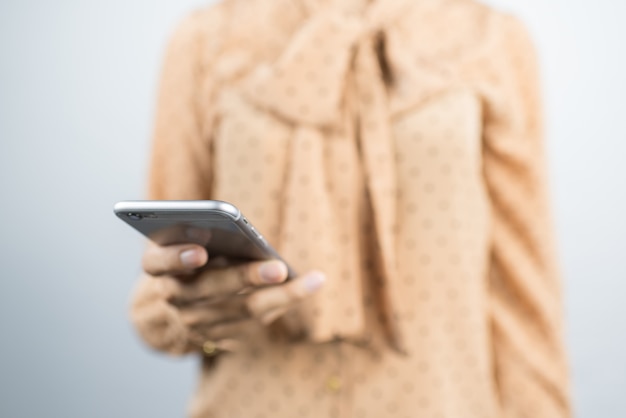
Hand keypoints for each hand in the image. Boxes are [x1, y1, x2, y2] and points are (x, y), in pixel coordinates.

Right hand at [140, 242, 324, 353]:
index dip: (177, 257)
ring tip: (312, 281)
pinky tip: (305, 289)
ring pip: (241, 311)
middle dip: (246, 277)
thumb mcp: (177, 245)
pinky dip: (280, 305)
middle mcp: (173, 296)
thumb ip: (197, 234)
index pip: (159, 262)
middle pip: (211, 288)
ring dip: (280, 296)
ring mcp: (194, 322)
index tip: (201, 252)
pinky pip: (252, 323)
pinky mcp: (215, 337)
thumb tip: (239, 230)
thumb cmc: (181, 262)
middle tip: (278, 268)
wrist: (161, 317)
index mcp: (157, 267)